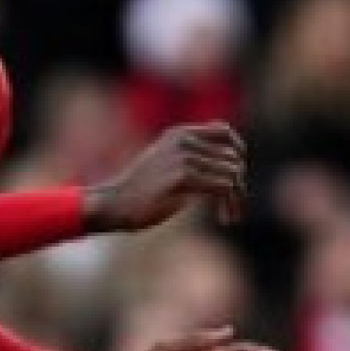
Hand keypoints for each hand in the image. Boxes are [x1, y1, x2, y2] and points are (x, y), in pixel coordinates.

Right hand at [83, 124, 245, 232]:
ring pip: (232, 174)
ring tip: (229, 216)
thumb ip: (191, 160)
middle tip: (231, 207)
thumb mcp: (164, 166)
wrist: (111, 205)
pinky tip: (225, 219)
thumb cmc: (137, 194)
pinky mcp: (183, 176)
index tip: (237, 174)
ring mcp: (183, 156)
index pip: (224, 131)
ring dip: (236, 198)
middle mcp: (183, 140)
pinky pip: (223, 187)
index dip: (238, 150)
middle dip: (237, 184)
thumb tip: (229, 167)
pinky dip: (230, 204)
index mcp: (178, 134)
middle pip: (232, 158)